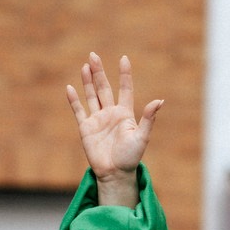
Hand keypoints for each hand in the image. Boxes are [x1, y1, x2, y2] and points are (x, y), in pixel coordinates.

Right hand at [64, 53, 162, 207]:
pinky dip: (74, 100)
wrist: (115, 173)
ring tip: (85, 65)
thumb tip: (159, 101)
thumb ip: (148, 119)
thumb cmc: (131, 157)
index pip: (125, 89)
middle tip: (93, 55)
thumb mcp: (142, 137)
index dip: (124, 75)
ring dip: (88, 81)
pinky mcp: (86, 128)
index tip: (124, 58)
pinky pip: (79, 110)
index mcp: (125, 114)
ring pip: (91, 96)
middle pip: (104, 88)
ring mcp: (97, 120)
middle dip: (99, 72)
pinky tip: (70, 88)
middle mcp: (111, 114)